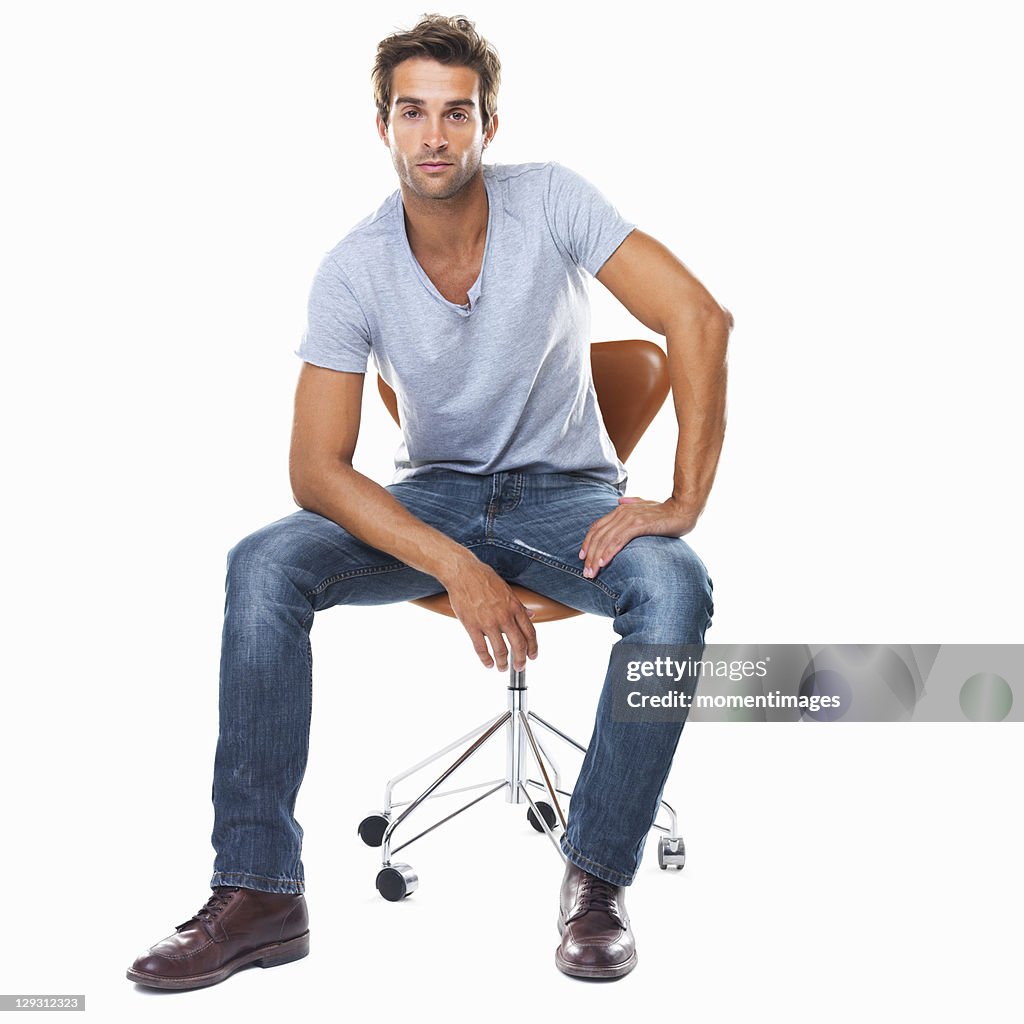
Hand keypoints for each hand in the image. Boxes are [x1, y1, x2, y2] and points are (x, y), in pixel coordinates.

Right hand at [444, 559, 538, 671]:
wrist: (463, 573)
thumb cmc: (483, 578)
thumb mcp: (507, 590)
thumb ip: (519, 605)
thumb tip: (530, 614)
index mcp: (514, 607)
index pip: (530, 632)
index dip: (533, 647)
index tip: (533, 655)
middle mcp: (504, 616)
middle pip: (518, 645)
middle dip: (521, 660)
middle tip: (520, 666)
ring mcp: (488, 623)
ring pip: (501, 650)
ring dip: (503, 663)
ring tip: (502, 668)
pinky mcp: (472, 626)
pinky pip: (481, 649)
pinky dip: (486, 660)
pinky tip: (488, 664)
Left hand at [578, 497, 698, 578]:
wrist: (683, 509)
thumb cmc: (666, 511)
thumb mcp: (646, 506)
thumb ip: (632, 503)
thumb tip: (620, 502)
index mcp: (621, 509)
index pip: (597, 527)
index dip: (588, 542)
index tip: (582, 557)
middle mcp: (622, 512)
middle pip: (598, 535)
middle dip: (590, 555)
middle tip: (586, 573)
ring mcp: (629, 518)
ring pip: (606, 540)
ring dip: (596, 558)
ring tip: (592, 573)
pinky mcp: (639, 525)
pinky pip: (618, 540)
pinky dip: (609, 552)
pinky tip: (604, 563)